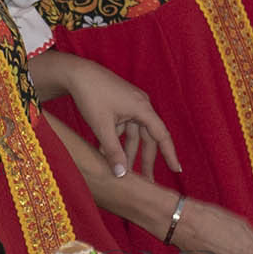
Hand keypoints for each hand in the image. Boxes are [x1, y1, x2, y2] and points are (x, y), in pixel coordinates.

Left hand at [65, 59, 180, 179]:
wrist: (76, 73)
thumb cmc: (91, 96)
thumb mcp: (102, 127)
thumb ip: (113, 152)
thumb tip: (122, 175)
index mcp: (142, 108)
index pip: (161, 135)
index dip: (169, 154)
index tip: (177, 170)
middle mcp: (141, 105)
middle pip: (148, 138)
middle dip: (145, 160)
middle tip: (147, 181)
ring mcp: (130, 104)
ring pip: (134, 134)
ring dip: (128, 152)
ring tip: (123, 172)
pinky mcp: (120, 104)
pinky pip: (123, 127)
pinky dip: (117, 141)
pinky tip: (106, 154)